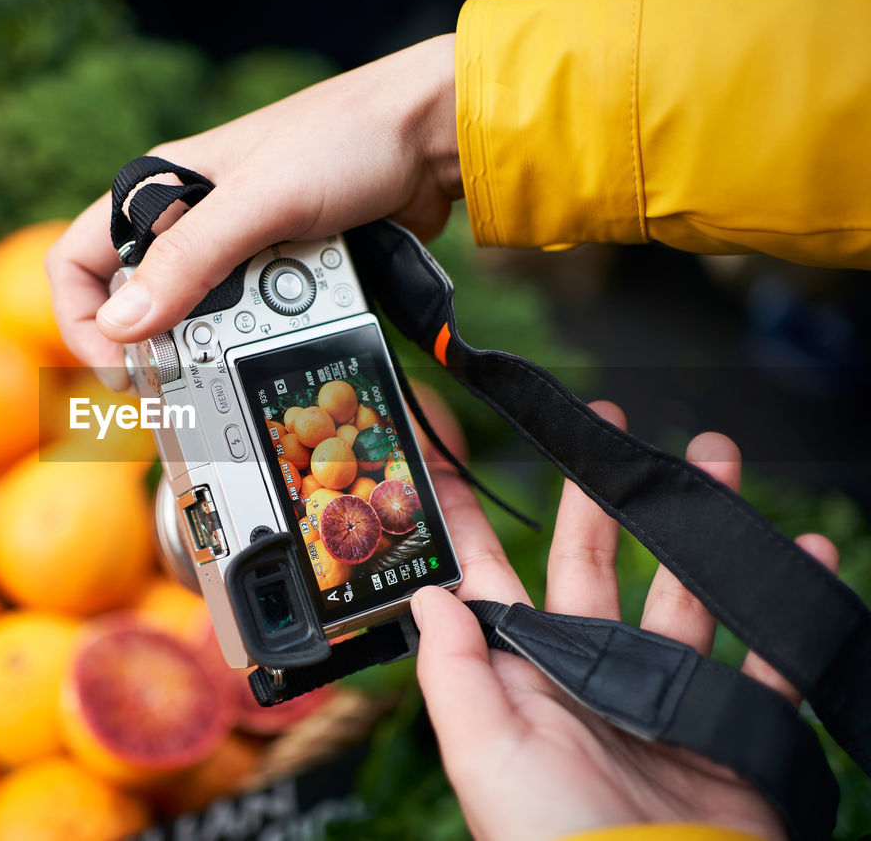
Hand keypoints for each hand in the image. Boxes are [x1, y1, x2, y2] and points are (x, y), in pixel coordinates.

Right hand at [45, 35, 461, 382]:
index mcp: (162, 188)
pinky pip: (254, 323)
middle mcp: (190, 220)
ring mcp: (237, 251)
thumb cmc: (345, 140)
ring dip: (224, 342)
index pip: (79, 260)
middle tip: (185, 386)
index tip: (120, 367)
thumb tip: (123, 328)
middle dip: (160, 347)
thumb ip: (190, 260)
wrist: (432, 138)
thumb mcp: (260, 200)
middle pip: (138, 306)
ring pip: (199, 323)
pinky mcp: (281, 273)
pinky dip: (268, 335)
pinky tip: (296, 328)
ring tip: (259, 340)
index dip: (83, 319)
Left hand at [413, 401, 839, 840]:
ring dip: (699, 528)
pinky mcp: (725, 725)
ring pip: (680, 591)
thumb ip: (453, 671)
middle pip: (590, 561)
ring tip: (717, 461)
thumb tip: (428, 595)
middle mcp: (586, 673)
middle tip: (612, 429)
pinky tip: (801, 556)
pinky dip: (784, 608)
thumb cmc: (554, 839)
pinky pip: (764, 655)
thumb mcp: (483, 752)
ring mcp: (658, 695)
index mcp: (521, 674)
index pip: (489, 576)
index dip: (471, 517)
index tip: (462, 453)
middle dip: (600, 494)